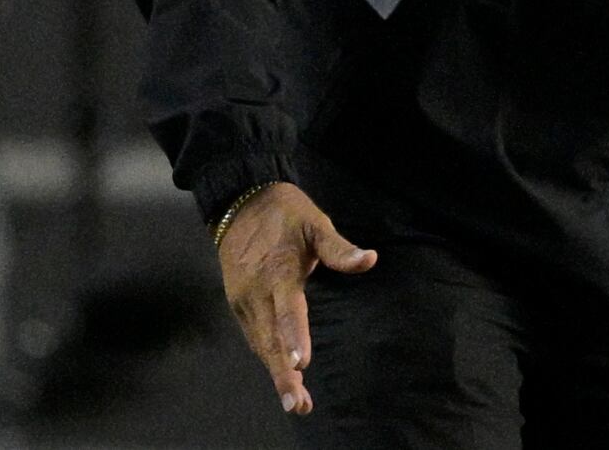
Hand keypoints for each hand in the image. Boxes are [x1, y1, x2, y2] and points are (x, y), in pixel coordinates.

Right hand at [217, 183, 377, 415]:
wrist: (239, 204)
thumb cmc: (286, 215)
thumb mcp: (316, 224)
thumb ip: (340, 249)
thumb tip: (370, 260)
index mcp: (278, 272)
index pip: (287, 310)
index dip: (294, 336)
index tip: (301, 364)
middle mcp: (256, 292)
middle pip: (270, 339)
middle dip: (284, 374)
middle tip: (299, 404)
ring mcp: (243, 300)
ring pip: (260, 343)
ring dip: (276, 372)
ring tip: (294, 401)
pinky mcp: (237, 303)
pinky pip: (253, 336)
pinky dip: (266, 356)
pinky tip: (280, 373)